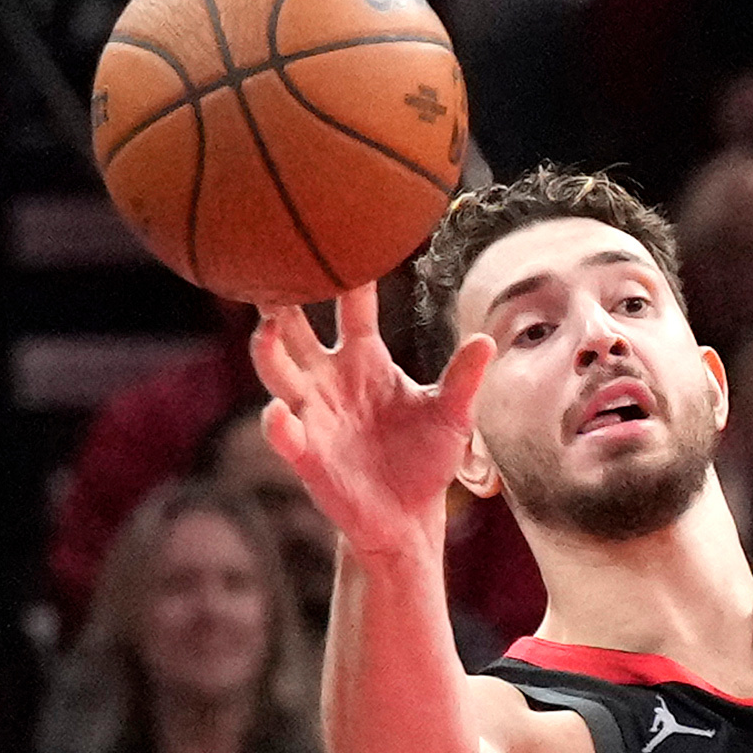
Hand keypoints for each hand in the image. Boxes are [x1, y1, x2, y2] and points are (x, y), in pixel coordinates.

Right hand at [250, 281, 493, 562]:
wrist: (410, 519)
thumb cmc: (425, 458)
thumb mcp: (453, 416)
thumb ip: (463, 378)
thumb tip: (487, 339)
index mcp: (365, 360)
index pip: (352, 307)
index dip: (349, 275)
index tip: (341, 233)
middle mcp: (330, 380)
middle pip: (297, 330)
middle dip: (282, 300)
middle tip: (269, 266)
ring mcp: (314, 415)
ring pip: (279, 374)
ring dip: (269, 352)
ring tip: (266, 328)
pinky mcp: (308, 456)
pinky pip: (286, 435)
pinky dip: (279, 424)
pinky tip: (280, 413)